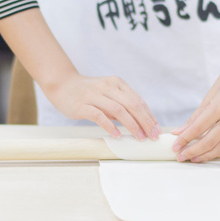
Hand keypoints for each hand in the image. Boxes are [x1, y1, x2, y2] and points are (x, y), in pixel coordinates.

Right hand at [44, 72, 159, 140]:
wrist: (62, 85)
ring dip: (132, 125)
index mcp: (117, 83)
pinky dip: (110, 126)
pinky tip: (117, 135)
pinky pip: (99, 116)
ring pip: (119, 110)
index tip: (156, 129)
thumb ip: (122, 105)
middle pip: (132, 104)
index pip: (138, 100)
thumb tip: (141, 123)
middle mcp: (107, 87)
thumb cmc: (88, 93)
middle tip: (152, 136)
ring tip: (139, 137)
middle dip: (145, 121)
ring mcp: (94, 95)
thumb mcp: (108, 94)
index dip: (149, 116)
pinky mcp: (82, 105)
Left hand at [171, 57, 219, 167]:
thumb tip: (179, 132)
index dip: (184, 140)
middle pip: (210, 141)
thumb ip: (196, 116)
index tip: (175, 148)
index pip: (197, 129)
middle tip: (181, 157)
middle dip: (193, 151)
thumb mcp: (210, 94)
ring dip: (209, 155)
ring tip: (196, 159)